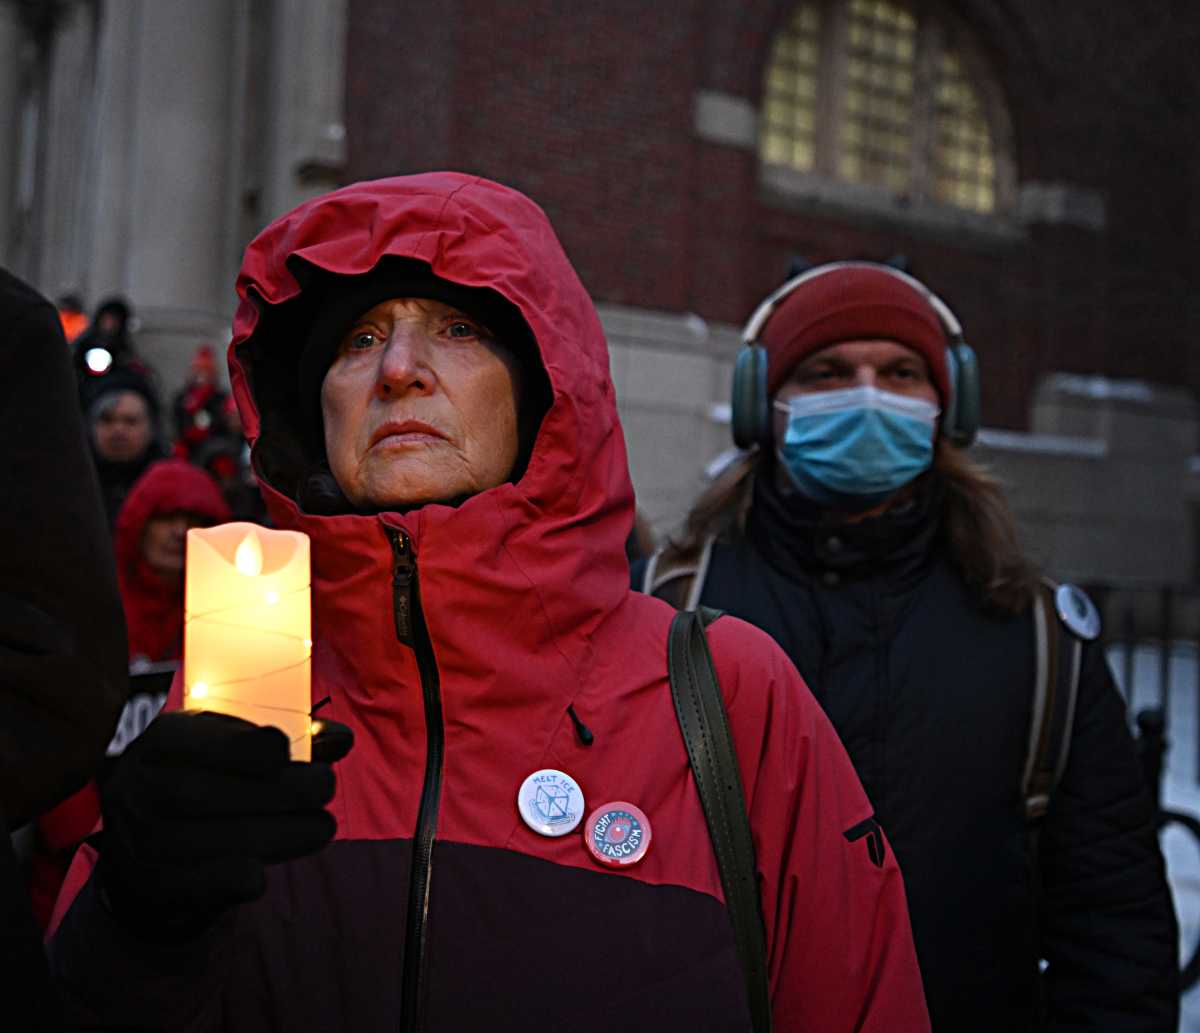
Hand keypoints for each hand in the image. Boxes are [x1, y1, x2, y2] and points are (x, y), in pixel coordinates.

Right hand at [97, 710, 352, 940]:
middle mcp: (142, 786)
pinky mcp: (152, 881)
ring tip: (321, 827)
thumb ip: (290, 737)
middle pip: (206, 792)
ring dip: (278, 835)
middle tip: (324, 787)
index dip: (249, 747)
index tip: (288, 751)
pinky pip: (198, 882)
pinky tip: (267, 870)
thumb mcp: (236, 742)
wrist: (145, 832)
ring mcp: (140, 837)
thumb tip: (341, 739)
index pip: (200, 740)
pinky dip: (239, 876)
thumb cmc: (209, 772)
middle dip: (278, 791)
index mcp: (165, 740)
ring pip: (208, 838)